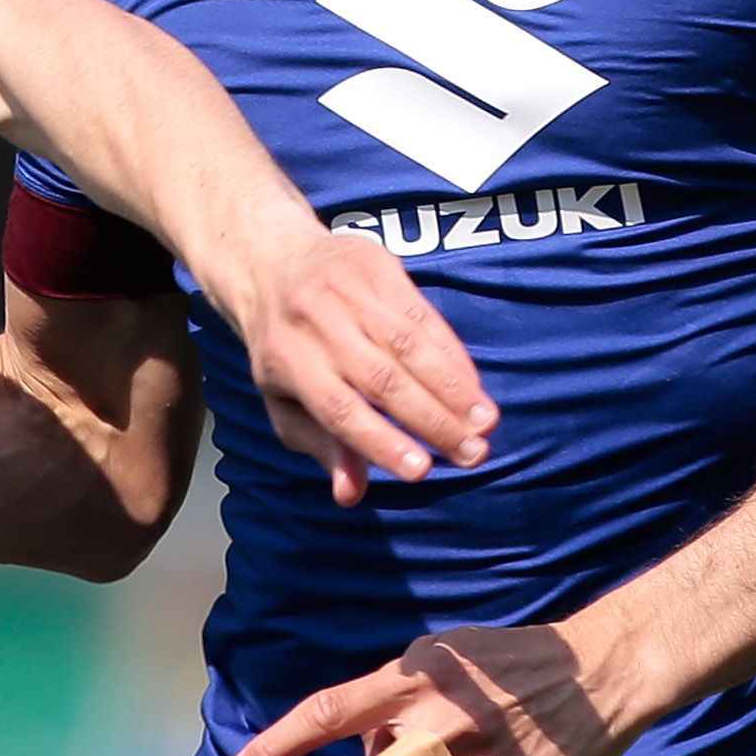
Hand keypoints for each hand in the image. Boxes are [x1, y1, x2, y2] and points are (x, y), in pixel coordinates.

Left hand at [199, 229, 498, 505]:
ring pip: (409, 345)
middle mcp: (315, 322)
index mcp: (286, 359)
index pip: (337, 408)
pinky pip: (422, 314)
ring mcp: (345, 289)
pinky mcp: (375, 265)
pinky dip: (452, 354)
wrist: (269, 260)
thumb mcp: (283, 399)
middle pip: (381, 379)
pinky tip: (473, 385)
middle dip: (432, 421)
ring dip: (454, 388)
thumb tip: (349, 495)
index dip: (379, 442)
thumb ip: (321, 444)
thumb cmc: (283, 347)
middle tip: (473, 454)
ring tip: (485, 424)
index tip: (422, 472)